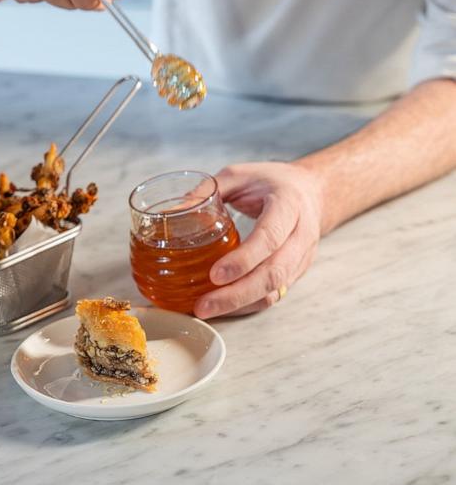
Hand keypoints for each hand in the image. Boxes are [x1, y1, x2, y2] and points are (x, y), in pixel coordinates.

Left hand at [194, 162, 323, 318]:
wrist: (313, 191)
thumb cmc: (273, 181)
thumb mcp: (240, 175)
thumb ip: (208, 190)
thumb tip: (172, 213)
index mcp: (288, 204)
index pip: (269, 237)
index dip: (243, 259)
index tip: (215, 274)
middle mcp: (300, 234)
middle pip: (273, 273)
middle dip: (237, 294)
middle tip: (203, 305)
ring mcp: (302, 257)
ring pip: (275, 290)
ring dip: (240, 304)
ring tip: (207, 310)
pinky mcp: (297, 272)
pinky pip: (275, 294)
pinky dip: (249, 304)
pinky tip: (225, 306)